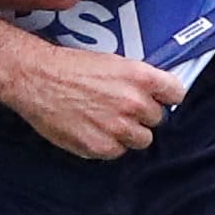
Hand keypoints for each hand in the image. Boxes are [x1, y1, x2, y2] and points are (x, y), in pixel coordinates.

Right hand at [0, 39, 176, 159]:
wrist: (37, 79)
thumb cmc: (72, 67)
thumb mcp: (114, 62)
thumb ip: (139, 80)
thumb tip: (156, 95)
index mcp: (140, 77)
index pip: (177, 93)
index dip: (167, 97)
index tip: (160, 99)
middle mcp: (134, 103)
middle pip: (157, 120)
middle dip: (142, 116)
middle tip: (121, 109)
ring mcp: (118, 127)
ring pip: (141, 140)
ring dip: (128, 133)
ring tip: (107, 121)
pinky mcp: (100, 146)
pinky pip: (117, 152)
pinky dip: (108, 144)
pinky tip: (92, 129)